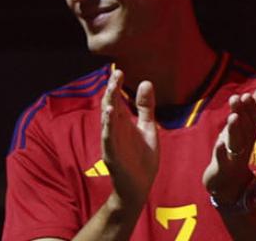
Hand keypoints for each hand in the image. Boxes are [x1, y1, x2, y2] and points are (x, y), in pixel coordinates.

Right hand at [100, 69, 158, 209]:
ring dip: (109, 105)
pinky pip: (109, 139)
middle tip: (115, 74)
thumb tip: (145, 82)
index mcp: (123, 123)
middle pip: (110, 107)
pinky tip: (109, 115)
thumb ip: (146, 107)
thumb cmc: (142, 157)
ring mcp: (112, 142)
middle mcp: (115, 130)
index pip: (117, 100)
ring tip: (111, 89)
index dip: (116, 86)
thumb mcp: (148, 127)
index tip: (118, 71)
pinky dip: (108, 127)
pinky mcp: (113, 155)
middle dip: (112, 91)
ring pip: (108, 121)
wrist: (140, 185)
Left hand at [202, 83, 255, 204]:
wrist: (228, 182)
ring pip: (237, 142)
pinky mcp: (223, 169)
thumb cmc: (235, 149)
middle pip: (246, 127)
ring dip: (236, 130)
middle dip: (243, 113)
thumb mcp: (243, 127)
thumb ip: (255, 107)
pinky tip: (220, 144)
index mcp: (249, 133)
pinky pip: (223, 160)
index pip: (252, 118)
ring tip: (233, 117)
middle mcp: (245, 143)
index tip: (246, 95)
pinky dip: (222, 153)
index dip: (250, 107)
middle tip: (240, 98)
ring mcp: (234, 157)